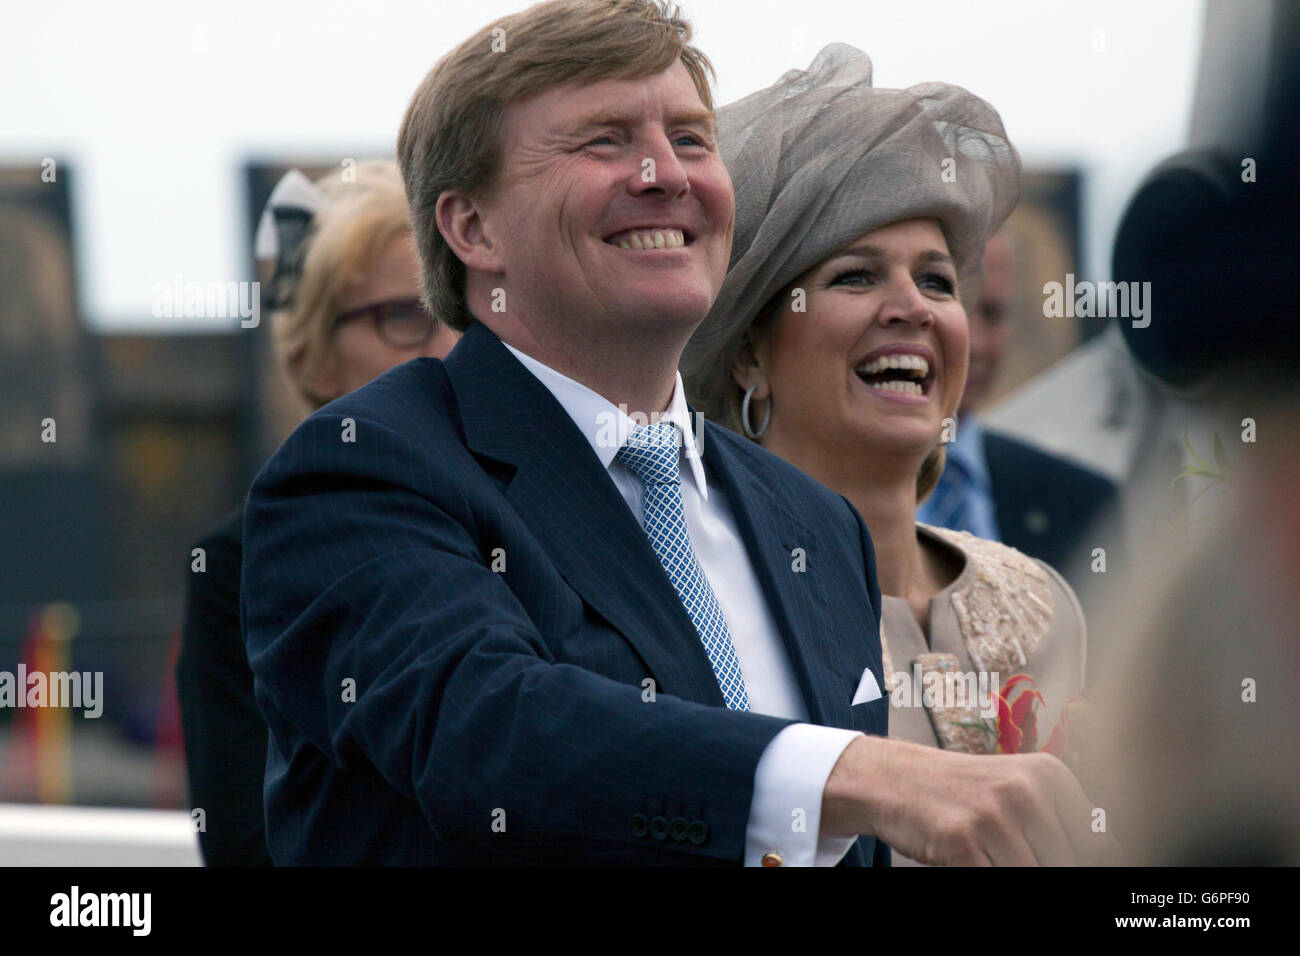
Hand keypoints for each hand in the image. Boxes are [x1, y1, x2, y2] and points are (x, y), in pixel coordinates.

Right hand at [822, 735, 1123, 864]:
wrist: (892, 779)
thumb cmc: (960, 792)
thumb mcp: (1016, 791)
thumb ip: (1060, 822)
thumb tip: (1115, 855)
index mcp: (1050, 775)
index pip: (1102, 843)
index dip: (1094, 864)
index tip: (1088, 872)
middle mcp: (1026, 790)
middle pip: (1070, 863)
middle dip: (1053, 871)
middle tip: (1021, 860)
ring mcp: (994, 815)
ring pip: (1037, 875)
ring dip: (1018, 873)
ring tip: (995, 859)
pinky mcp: (963, 841)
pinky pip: (1000, 882)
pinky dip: (990, 878)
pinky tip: (978, 865)